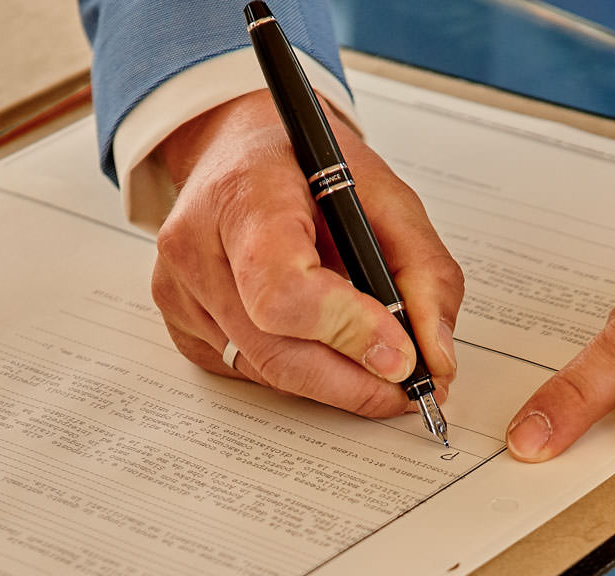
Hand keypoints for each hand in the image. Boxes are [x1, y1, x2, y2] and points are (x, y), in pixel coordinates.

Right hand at [152, 92, 462, 416]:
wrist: (236, 149)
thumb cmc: (304, 167)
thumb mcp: (385, 195)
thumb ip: (424, 273)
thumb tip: (434, 356)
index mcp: (244, 196)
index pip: (283, 288)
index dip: (347, 331)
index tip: (401, 355)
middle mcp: (197, 246)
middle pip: (277, 351)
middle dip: (355, 382)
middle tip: (408, 387)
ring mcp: (179, 290)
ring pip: (267, 373)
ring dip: (332, 380)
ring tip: (373, 360)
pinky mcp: (179, 324)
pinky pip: (248, 373)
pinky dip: (297, 370)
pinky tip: (317, 340)